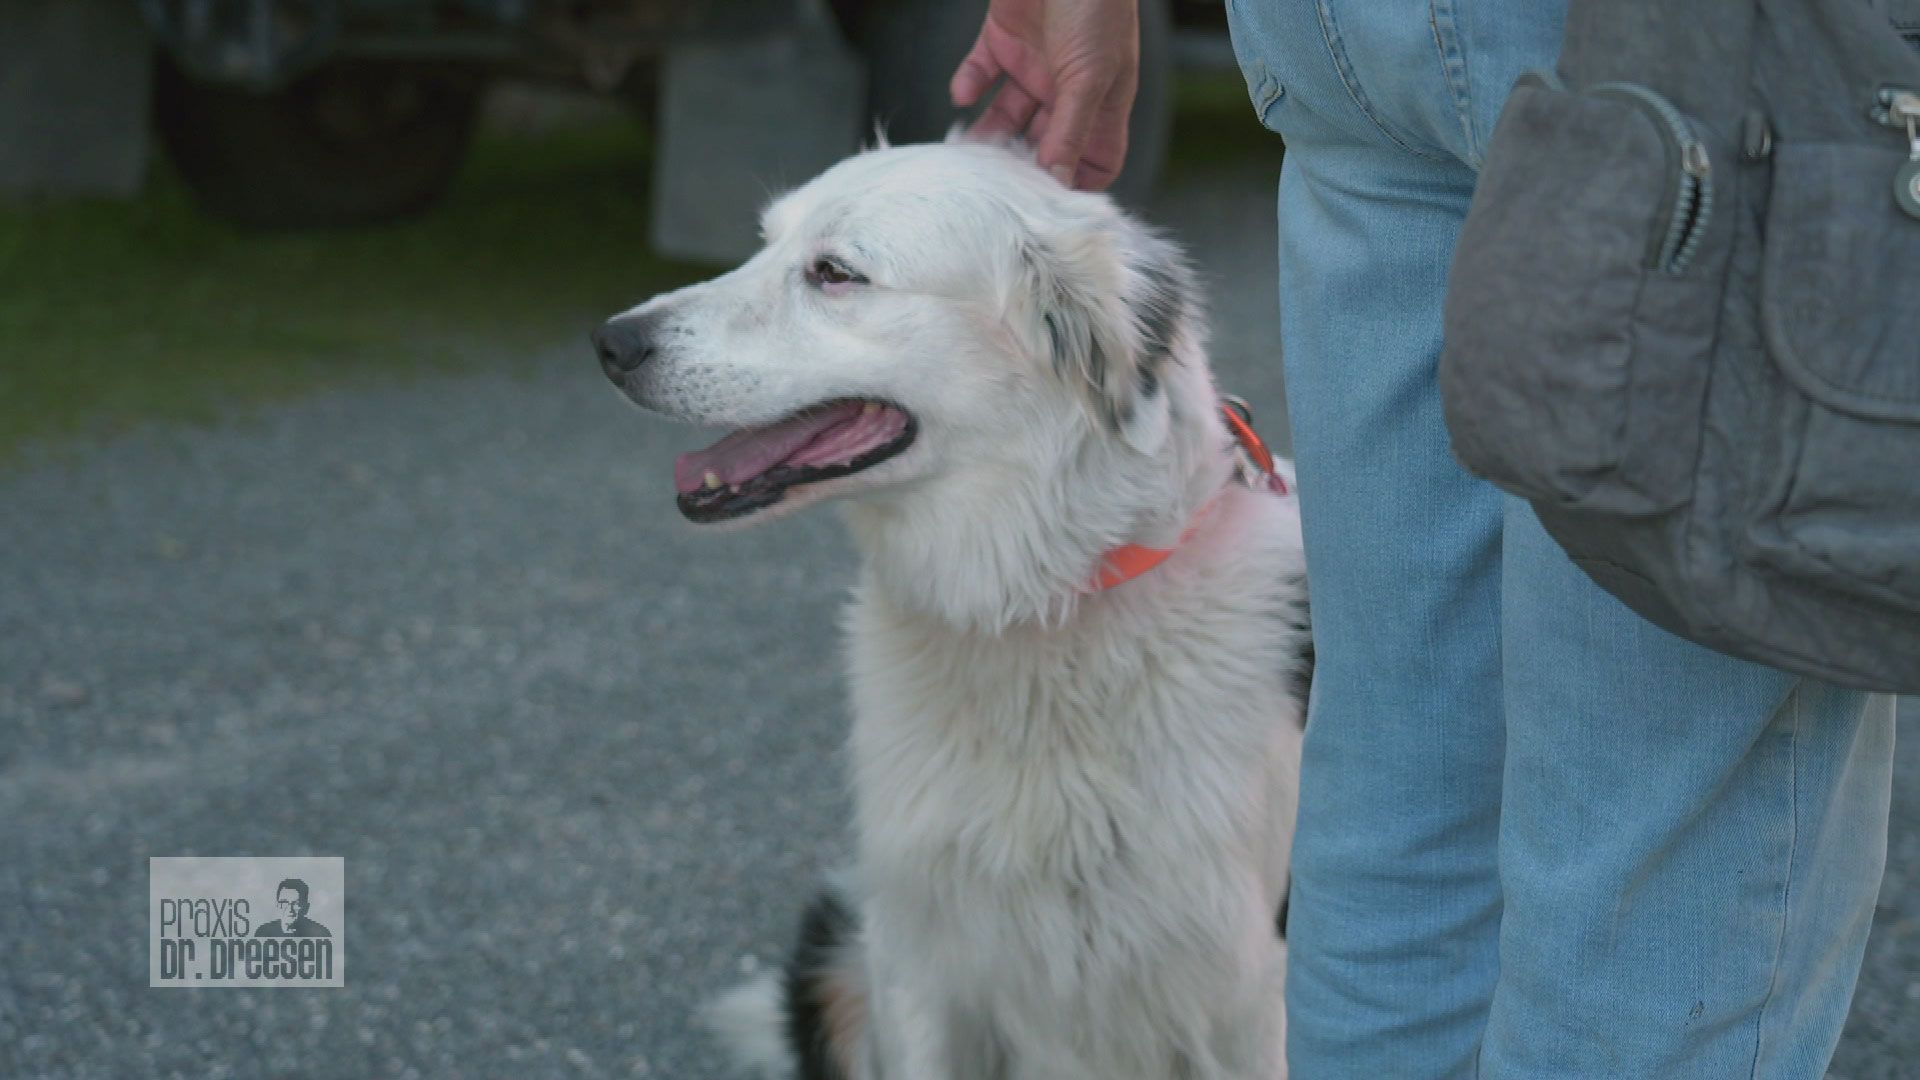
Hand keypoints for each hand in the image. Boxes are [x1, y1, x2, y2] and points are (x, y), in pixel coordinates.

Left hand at [949, 0, 1139, 190]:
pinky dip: (966, 86)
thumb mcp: (1090, 76)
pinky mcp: (1001, 41)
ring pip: (1005, 116)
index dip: (1076, 182)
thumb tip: (1061, 183)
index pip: (1094, 158)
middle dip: (1021, 163)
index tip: (1049, 201)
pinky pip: (978, 74)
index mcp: (1100, 100)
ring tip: (969, 152)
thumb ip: (1072, 131)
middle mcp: (1066, 89)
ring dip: (987, 134)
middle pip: (1042, 144)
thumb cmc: (1095, 6)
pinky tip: (960, 97)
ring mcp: (1033, 66)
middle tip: (997, 183)